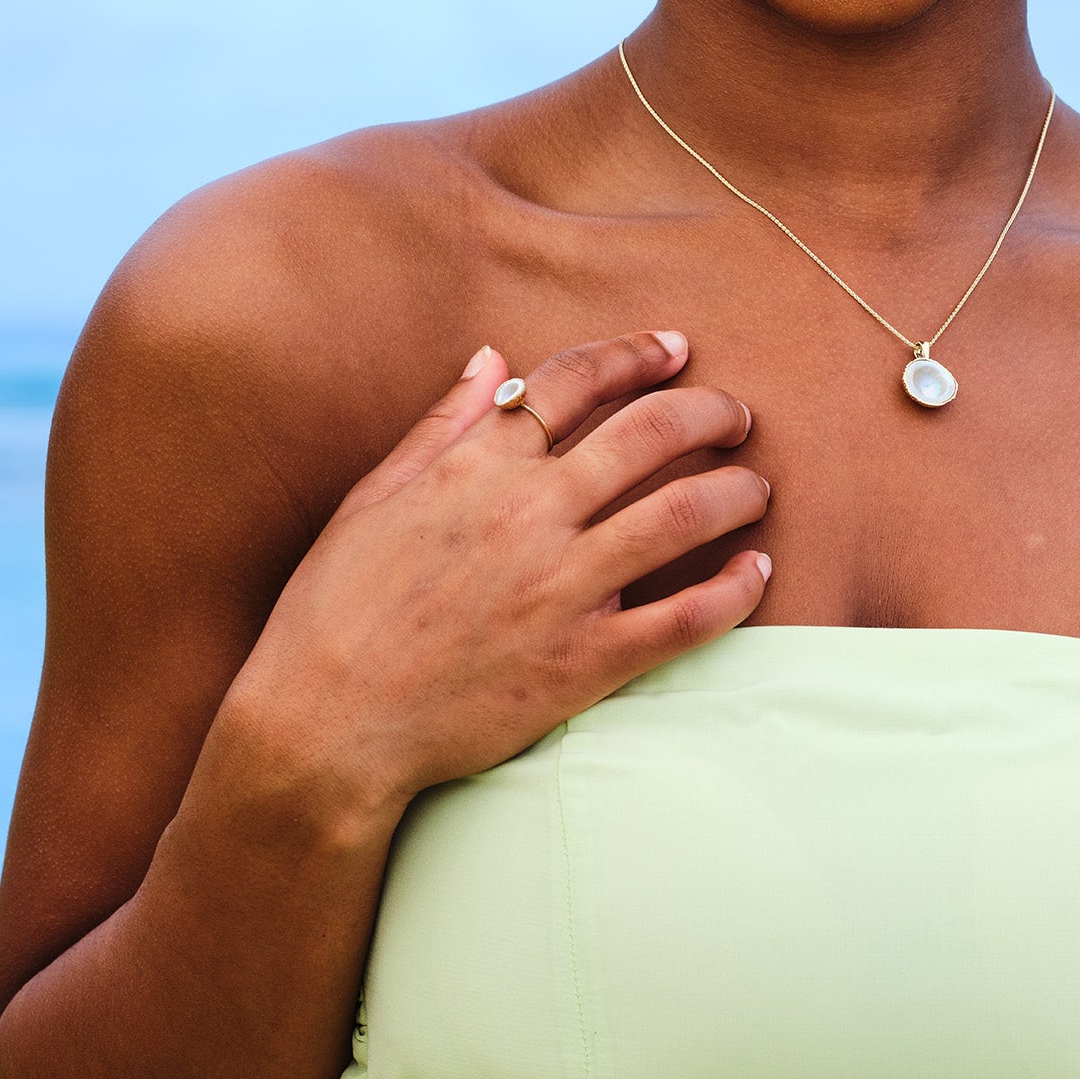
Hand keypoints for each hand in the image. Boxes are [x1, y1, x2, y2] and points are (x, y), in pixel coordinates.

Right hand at [231, 332, 768, 818]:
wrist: (323, 730)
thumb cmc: (332, 614)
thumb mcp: (372, 500)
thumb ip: (442, 426)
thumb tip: (494, 359)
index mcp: (478, 468)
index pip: (577, 382)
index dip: (637, 354)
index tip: (676, 348)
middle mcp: (530, 514)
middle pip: (652, 433)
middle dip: (710, 412)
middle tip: (738, 417)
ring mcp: (565, 587)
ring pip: (685, 513)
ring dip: (737, 491)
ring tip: (756, 489)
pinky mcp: (588, 661)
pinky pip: (688, 617)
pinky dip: (736, 590)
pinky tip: (756, 572)